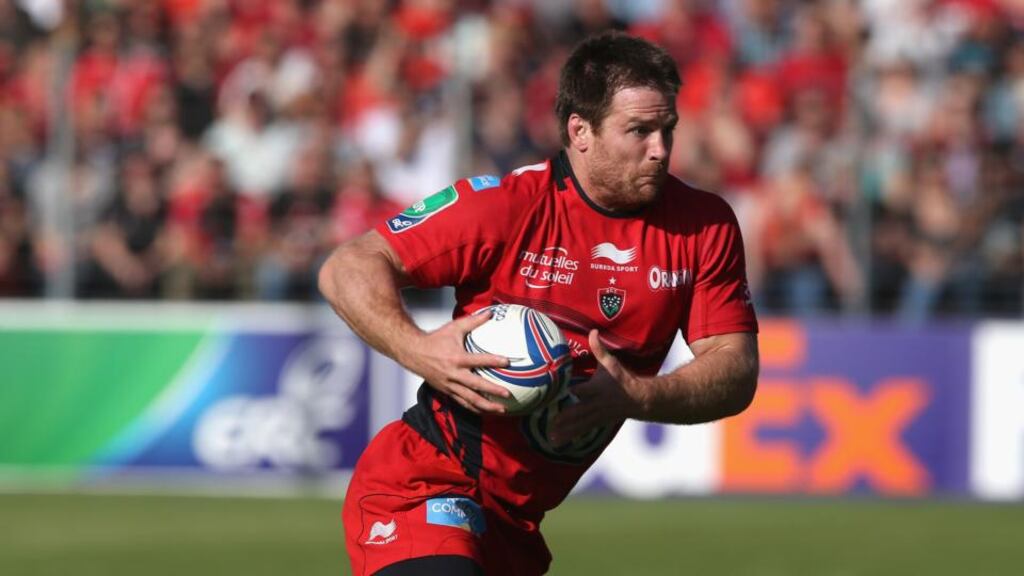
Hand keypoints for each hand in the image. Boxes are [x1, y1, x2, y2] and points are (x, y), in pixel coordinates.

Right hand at [405, 310, 512, 414]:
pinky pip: (462, 402)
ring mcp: (449, 385)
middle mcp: (453, 374)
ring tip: (501, 410)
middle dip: (493, 391)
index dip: (494, 361)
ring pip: (470, 399)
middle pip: (476, 385)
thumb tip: (490, 313)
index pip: (478, 360)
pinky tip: (485, 411)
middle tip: (508, 394)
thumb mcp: (454, 327)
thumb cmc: (435, 339)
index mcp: (456, 358)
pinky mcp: (446, 391)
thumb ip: (473, 321)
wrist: (413, 352)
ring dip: (486, 406)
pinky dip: (474, 408)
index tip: (508, 362)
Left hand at [549, 329, 643, 444]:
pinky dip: (569, 438)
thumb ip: (599, 348)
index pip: (584, 390)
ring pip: (578, 425)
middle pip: (578, 412)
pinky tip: (557, 443)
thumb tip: (593, 330)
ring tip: (551, 439)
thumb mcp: (610, 363)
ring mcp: (596, 416)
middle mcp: (595, 404)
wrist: (639, 399)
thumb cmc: (621, 379)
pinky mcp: (596, 423)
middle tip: (550, 423)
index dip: (575, 391)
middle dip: (565, 418)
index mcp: (596, 389)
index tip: (561, 392)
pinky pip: (581, 431)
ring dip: (565, 432)